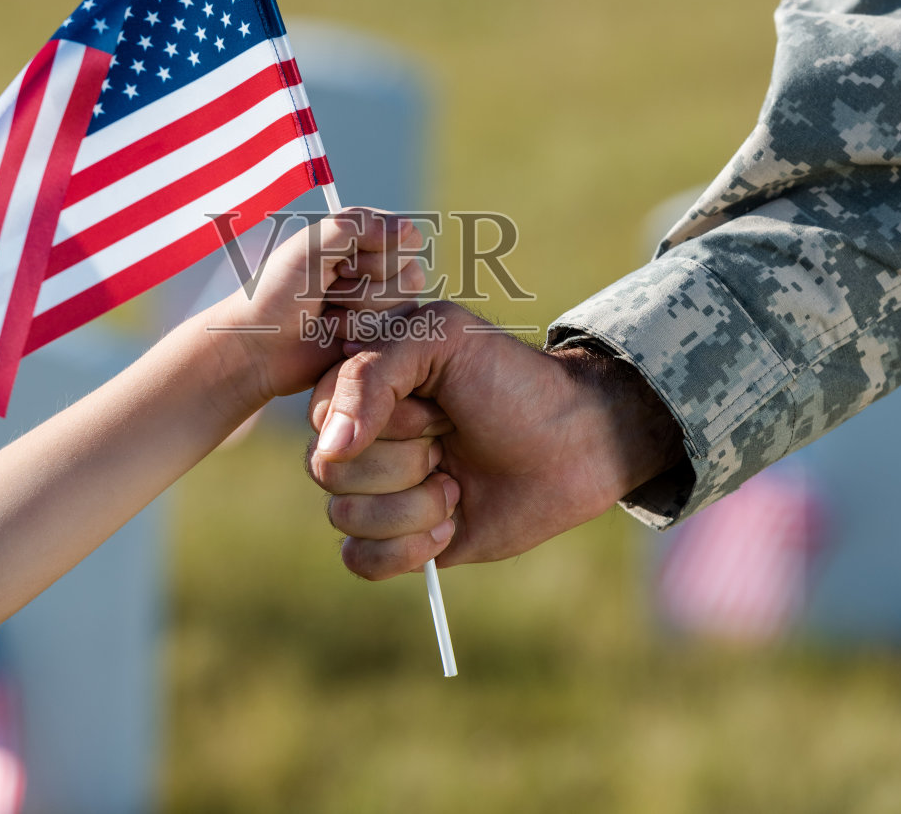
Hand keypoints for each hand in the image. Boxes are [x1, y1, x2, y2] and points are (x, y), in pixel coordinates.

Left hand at [207, 207, 424, 406]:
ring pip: (404, 307)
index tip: (340, 263)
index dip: (379, 253)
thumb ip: (356, 226)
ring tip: (326, 314)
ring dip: (357, 313)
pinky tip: (333, 336)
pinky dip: (358, 334)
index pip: (407, 236)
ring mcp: (382, 303)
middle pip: (412, 273)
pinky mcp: (380, 336)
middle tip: (328, 290)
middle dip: (363, 288)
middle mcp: (378, 267)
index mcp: (362, 236)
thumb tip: (407, 228)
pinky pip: (394, 335)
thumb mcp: (310, 247)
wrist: (260, 347)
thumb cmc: (276, 292)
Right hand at [305, 301, 684, 578]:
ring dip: (415, 506)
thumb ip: (372, 374)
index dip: (384, 422)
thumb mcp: (443, 339)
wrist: (577, 440)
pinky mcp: (401, 538)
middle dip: (403, 463)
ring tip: (458, 484)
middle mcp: (361, 440)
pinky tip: (450, 529)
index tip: (438, 404)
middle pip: (330, 474)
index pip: (323, 420)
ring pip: (346, 519)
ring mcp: (379, 491)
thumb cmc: (513, 380)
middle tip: (451, 441)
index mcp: (360, 387)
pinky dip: (405, 551)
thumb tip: (332, 449)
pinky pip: (360, 561)